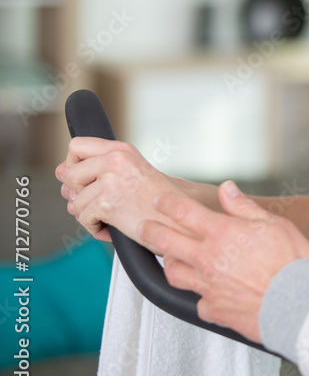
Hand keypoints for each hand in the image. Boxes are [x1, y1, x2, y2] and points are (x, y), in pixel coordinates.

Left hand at [56, 137, 181, 244]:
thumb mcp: (133, 172)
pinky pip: (83, 219)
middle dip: (77, 193)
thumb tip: (60, 172)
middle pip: (67, 173)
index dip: (73, 164)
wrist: (180, 221)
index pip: (76, 146)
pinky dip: (95, 228)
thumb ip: (99, 168)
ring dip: (89, 215)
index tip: (84, 179)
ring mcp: (110, 181)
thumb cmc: (158, 202)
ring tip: (111, 218)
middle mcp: (115, 160)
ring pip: (74, 201)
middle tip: (99, 203)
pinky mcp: (107, 203)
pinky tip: (113, 228)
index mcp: (122, 150)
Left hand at [138, 180, 308, 342]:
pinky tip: (206, 293)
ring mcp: (208, 286)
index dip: (168, 204)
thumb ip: (244, 207)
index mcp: (222, 233)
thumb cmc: (292, 263)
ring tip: (169, 259)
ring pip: (174, 273)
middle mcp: (208, 259)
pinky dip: (200, 296)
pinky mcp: (214, 309)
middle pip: (167, 242)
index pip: (184, 212)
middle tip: (144, 226)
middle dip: (151, 230)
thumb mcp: (273, 224)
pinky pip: (198, 302)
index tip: (160, 201)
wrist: (299, 304)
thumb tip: (227, 189)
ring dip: (169, 263)